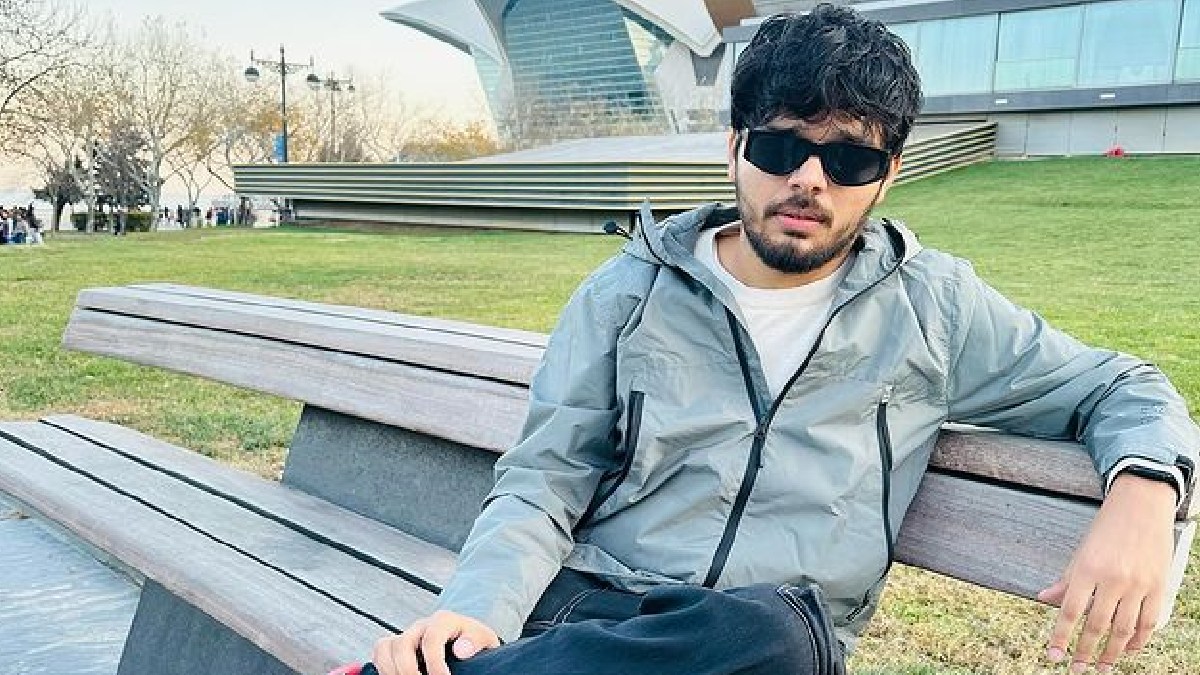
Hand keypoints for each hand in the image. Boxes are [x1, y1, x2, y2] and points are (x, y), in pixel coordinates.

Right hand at [372, 610, 499, 674]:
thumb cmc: (474, 641)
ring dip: (391, 670)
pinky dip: (383, 668)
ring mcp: (407, 635)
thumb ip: (474, 641)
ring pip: (385, 647)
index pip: (432, 638)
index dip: (435, 664)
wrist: (467, 640)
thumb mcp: (483, 638)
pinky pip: (380, 652)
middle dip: (408, 670)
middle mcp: (421, 626)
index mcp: (443, 620)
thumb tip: (461, 650)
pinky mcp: (398, 646)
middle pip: (402, 644)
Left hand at [1038, 474, 1176, 672]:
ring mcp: (1138, 585)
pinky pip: (1149, 623)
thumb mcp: (1080, 552)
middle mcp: (1113, 579)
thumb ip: (1066, 580)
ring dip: (1111, 653)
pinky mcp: (1159, 587)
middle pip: (1097, 626)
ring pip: (1124, 630)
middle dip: (1084, 652)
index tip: (1052, 656)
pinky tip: (1127, 650)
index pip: (1070, 612)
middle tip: (1075, 668)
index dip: (1060, 637)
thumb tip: (1043, 599)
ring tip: (1100, 667)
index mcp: (1087, 569)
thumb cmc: (1106, 528)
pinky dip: (1138, 641)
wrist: (1141, 506)